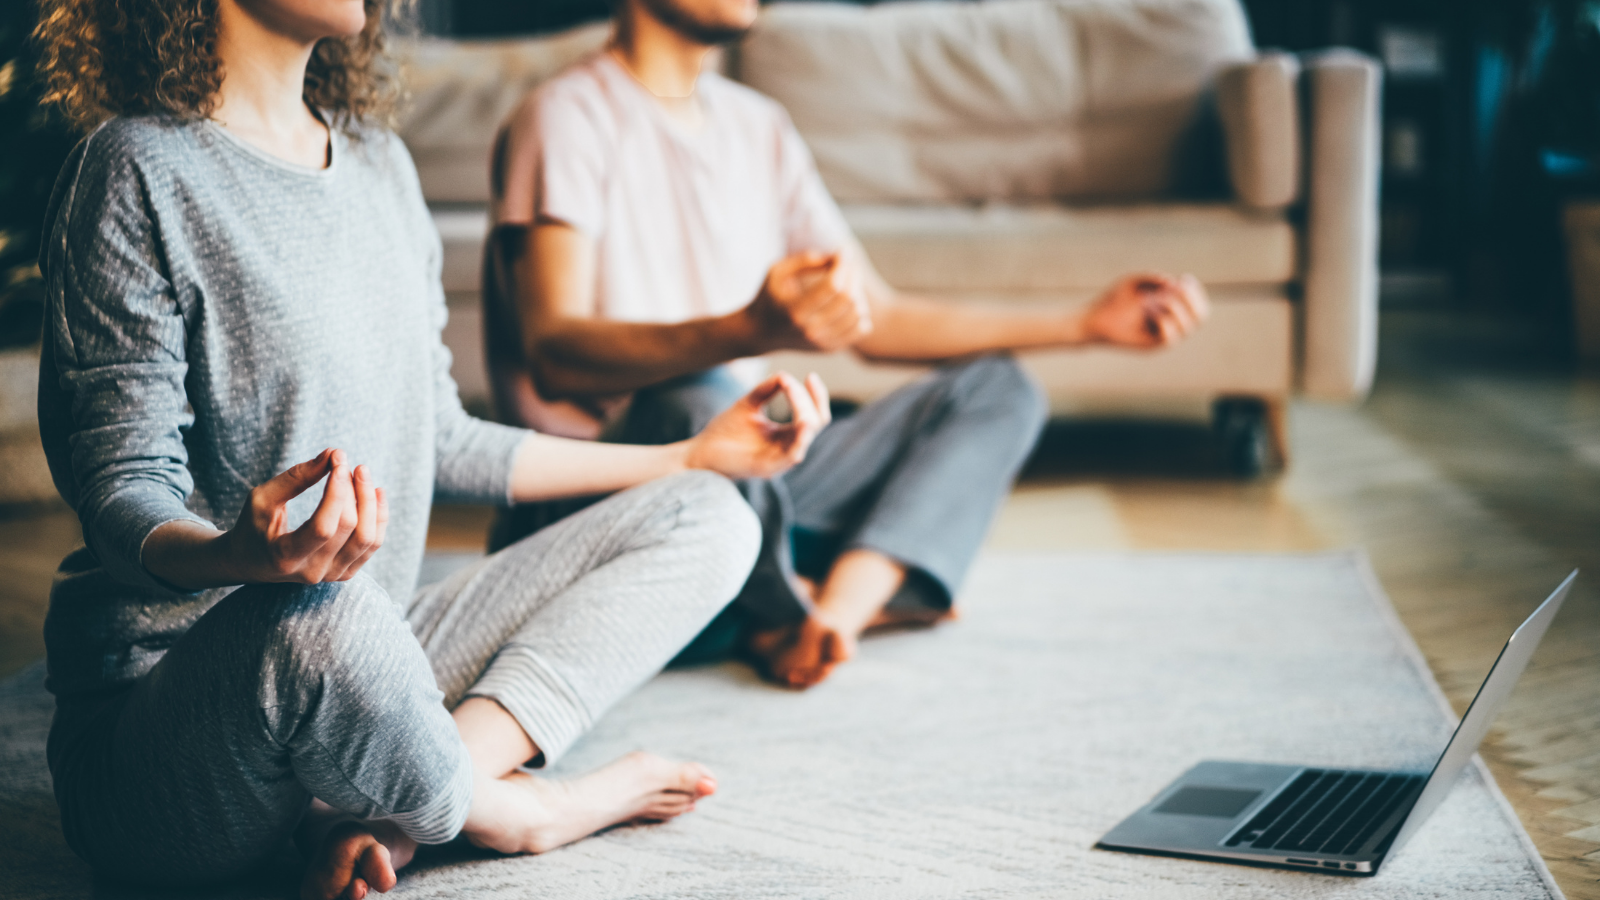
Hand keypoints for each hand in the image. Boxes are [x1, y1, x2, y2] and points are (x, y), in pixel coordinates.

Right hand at [218, 448, 389, 583]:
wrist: (252, 562)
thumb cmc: (253, 526)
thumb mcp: (263, 499)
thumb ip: (296, 478)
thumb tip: (332, 454)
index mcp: (286, 557)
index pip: (324, 527)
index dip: (337, 491)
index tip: (337, 460)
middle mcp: (312, 572)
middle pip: (349, 528)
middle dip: (353, 490)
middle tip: (346, 463)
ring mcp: (332, 575)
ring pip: (368, 538)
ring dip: (370, 502)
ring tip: (362, 473)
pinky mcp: (345, 572)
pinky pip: (373, 544)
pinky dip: (379, 517)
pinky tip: (377, 492)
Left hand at [685, 372, 830, 479]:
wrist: (700, 453)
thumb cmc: (724, 431)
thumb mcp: (748, 404)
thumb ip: (766, 390)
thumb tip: (784, 374)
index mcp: (786, 435)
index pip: (813, 415)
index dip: (816, 396)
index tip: (810, 375)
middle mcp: (788, 448)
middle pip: (815, 423)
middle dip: (807, 400)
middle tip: (789, 384)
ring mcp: (780, 460)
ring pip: (807, 436)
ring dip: (805, 414)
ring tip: (794, 392)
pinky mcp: (767, 468)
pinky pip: (792, 455)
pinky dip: (800, 439)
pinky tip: (801, 422)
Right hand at [742, 251, 872, 351]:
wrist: (760, 332)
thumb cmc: (770, 296)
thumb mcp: (777, 271)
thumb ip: (804, 260)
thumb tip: (834, 258)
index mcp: (795, 311)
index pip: (832, 285)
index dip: (842, 264)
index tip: (842, 251)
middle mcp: (810, 330)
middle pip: (849, 298)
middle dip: (853, 274)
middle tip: (847, 262)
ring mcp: (822, 342)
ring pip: (859, 312)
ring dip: (857, 291)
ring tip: (845, 281)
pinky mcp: (831, 348)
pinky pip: (862, 328)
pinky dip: (861, 311)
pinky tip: (848, 300)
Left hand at [1082, 272, 1209, 348]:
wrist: (1093, 318)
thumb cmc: (1113, 300)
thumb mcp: (1134, 282)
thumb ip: (1154, 278)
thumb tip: (1172, 283)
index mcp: (1170, 309)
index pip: (1197, 304)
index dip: (1196, 291)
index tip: (1184, 278)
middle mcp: (1170, 324)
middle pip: (1201, 316)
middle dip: (1192, 299)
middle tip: (1174, 288)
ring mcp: (1161, 336)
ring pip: (1188, 326)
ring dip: (1175, 307)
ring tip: (1155, 298)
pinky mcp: (1150, 346)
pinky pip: (1170, 337)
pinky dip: (1165, 320)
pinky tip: (1150, 311)